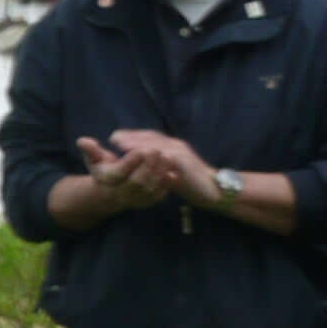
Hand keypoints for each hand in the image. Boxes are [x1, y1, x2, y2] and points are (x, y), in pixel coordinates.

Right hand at [72, 132, 166, 214]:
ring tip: (169, 157)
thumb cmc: (104, 169)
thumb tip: (82, 141)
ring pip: (149, 189)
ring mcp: (133, 200)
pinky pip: (157, 196)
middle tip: (157, 150)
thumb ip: (91, 150)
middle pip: (136, 182)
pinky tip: (173, 173)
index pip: (119, 173)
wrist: (109, 192)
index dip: (130, 162)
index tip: (140, 148)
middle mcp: (119, 193)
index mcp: (106, 180)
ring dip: (159, 174)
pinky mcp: (145, 202)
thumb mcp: (95, 159)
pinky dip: (166, 186)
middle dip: (148, 166)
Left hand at [101, 127, 215, 202]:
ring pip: (156, 144)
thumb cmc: (190, 183)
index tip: (115, 137)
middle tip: (113, 137)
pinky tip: (139, 155)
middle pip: (151, 137)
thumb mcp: (169, 172)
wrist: (212, 190)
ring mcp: (180, 153)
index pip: (150, 137)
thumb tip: (140, 166)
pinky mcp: (184, 162)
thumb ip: (157, 166)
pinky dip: (152, 153)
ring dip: (138, 143)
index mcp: (172, 147)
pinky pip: (166, 155)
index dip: (133, 136)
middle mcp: (176, 146)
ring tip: (121, 144)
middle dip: (132, 136)